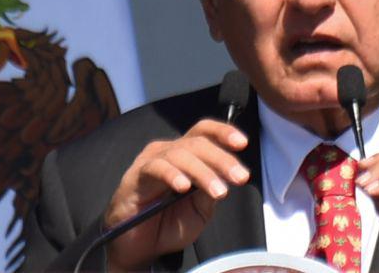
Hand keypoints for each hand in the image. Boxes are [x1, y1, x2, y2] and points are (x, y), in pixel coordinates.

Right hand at [103, 119, 249, 271]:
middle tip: (240, 177)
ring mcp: (151, 160)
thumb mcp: (199, 211)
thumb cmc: (167, 224)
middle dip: (222, 159)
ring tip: (219, 191)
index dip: (223, 132)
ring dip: (204, 172)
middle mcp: (168, 151)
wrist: (137, 246)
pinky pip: (156, 168)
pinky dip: (172, 175)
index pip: (204, 133)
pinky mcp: (136, 175)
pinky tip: (184, 187)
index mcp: (185, 155)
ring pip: (181, 155)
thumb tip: (226, 176)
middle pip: (198, 143)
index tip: (243, 143)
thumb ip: (210, 192)